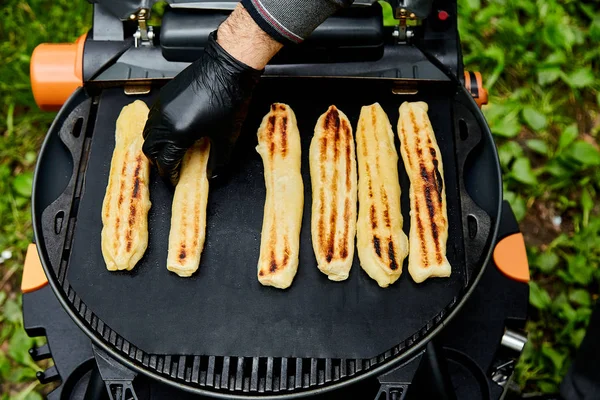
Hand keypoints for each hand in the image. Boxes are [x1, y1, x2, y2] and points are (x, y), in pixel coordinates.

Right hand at [142, 5, 281, 184]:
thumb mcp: (227, 137)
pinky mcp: (166, 95)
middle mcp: (164, 119)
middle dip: (159, 161)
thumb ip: (218, 161)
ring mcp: (162, 105)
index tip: (176, 179)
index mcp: (177, 132)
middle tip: (171, 167)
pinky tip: (174, 132)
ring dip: (157, 145)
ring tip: (171, 151)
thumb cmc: (229, 98)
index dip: (170, 174)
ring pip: (149, 132)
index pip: (165, 161)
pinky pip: (154, 118)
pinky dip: (159, 129)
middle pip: (150, 148)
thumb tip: (213, 175)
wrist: (227, 67)